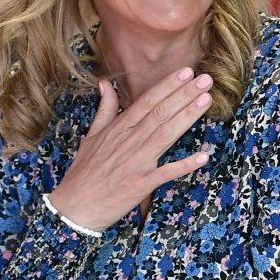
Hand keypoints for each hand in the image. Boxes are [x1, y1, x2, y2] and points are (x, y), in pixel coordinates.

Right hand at [48, 68, 212, 231]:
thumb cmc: (83, 173)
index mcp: (117, 129)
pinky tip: (203, 156)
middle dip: (184, 95)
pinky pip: (166, 173)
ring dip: (187, 117)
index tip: (186, 72)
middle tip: (206, 79)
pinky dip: (184, 165)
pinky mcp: (140, 185)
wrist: (74, 206)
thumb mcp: (91, 136)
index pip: (146, 101)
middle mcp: (128, 142)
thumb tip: (105, 83)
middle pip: (160, 113)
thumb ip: (104, 109)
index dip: (167, 86)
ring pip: (165, 135)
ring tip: (206, 100)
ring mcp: (135, 163)